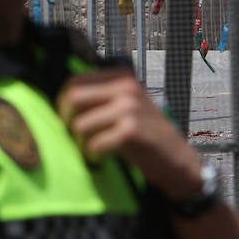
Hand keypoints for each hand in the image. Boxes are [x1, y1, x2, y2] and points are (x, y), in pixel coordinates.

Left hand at [55, 67, 202, 200]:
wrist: (178, 161)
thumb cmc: (144, 136)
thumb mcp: (124, 107)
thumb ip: (99, 98)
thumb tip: (60, 101)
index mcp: (121, 77)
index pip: (75, 82)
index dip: (64, 103)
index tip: (69, 121)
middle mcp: (126, 87)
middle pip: (73, 99)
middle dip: (67, 122)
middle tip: (77, 138)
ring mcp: (130, 107)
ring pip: (80, 124)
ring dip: (81, 143)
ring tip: (93, 151)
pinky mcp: (131, 130)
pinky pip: (94, 143)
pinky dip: (93, 155)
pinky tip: (102, 159)